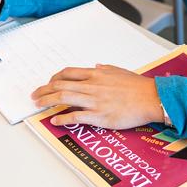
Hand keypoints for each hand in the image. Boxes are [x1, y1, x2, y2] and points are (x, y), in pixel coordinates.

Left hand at [31, 65, 162, 129]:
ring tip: (37, 105)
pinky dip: (62, 119)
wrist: (151, 98)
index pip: (68, 73)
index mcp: (96, 74)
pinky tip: (54, 121)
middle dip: (44, 90)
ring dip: (47, 101)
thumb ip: (105, 69)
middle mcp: (92, 86)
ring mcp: (94, 101)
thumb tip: (96, 66)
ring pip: (63, 99)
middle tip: (34, 95)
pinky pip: (75, 117)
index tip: (47, 83)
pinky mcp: (99, 116)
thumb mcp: (119, 71)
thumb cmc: (138, 86)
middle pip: (60, 85)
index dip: (53, 78)